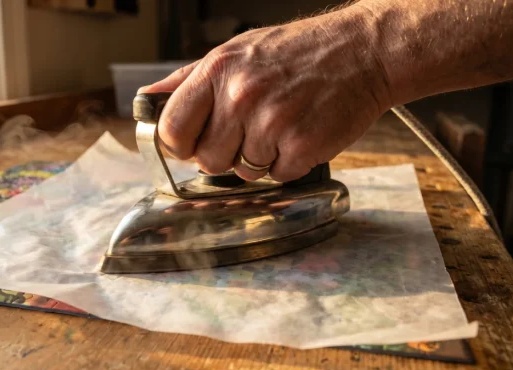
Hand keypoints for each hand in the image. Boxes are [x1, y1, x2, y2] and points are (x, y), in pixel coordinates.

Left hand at [139, 6, 391, 181]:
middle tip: (248, 131)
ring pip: (242, 172)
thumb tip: (147, 100)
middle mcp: (241, 96)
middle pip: (206, 159)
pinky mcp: (302, 145)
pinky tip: (299, 135)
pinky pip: (277, 177)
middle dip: (224, 154)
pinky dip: (288, 163)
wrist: (364, 50)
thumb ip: (189, 80)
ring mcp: (272, 122)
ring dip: (259, 159)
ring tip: (279, 127)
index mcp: (218, 71)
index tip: (192, 144)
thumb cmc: (297, 51)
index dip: (180, 144)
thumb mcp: (236, 50)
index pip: (172, 129)